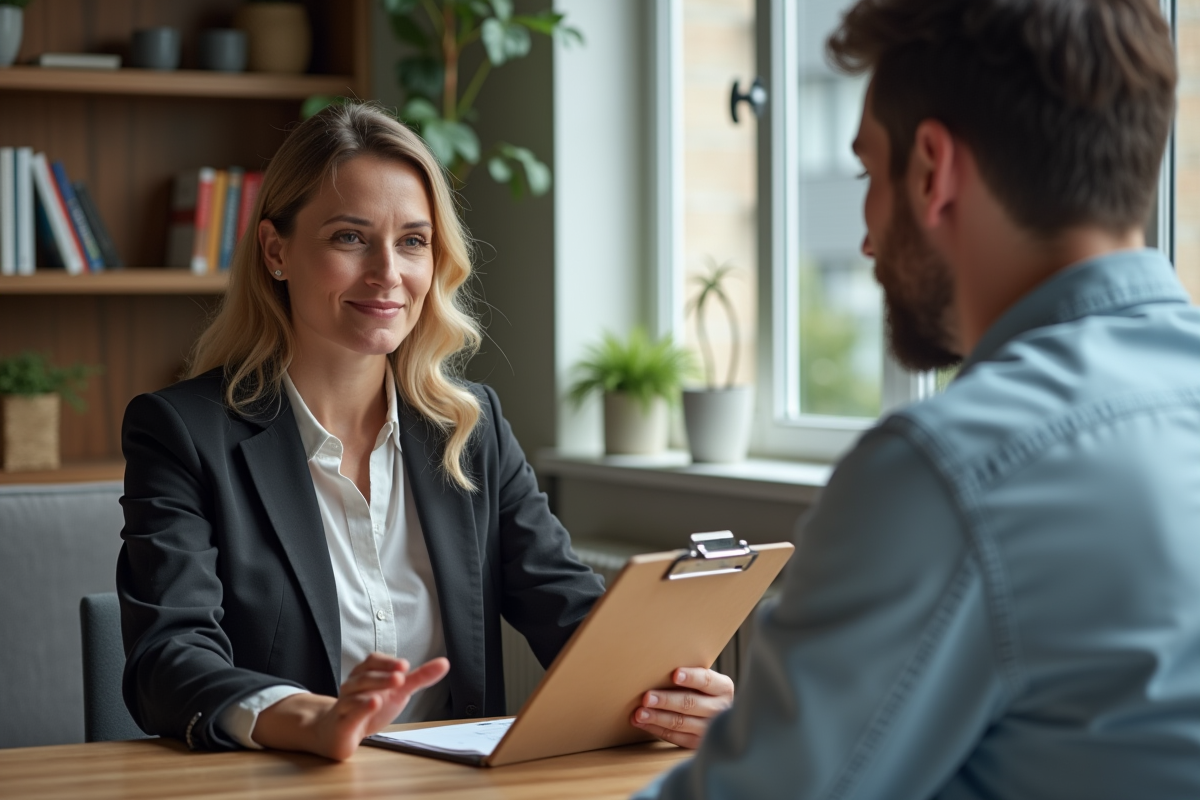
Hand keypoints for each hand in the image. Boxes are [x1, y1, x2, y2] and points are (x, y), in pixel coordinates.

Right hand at [253, 653, 449, 760]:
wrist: (337, 732)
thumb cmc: (368, 708)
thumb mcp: (397, 692)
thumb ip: (419, 678)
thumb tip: (444, 663)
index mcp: (365, 675)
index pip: (372, 661)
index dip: (387, 662)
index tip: (405, 666)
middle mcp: (352, 687)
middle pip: (363, 676)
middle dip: (381, 676)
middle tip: (400, 676)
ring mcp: (344, 705)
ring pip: (352, 695)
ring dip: (369, 692)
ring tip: (383, 694)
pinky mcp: (341, 725)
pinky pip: (348, 715)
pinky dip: (360, 710)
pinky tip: (372, 705)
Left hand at [630, 667, 733, 748]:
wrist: (713, 715)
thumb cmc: (700, 691)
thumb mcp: (702, 681)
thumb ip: (689, 676)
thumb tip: (660, 668)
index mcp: (723, 688)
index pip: (706, 680)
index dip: (691, 677)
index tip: (674, 674)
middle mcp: (720, 709)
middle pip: (691, 703)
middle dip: (666, 700)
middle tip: (647, 698)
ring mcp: (710, 729)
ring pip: (681, 722)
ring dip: (657, 717)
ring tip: (639, 713)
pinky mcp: (697, 744)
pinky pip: (675, 737)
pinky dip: (656, 729)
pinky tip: (642, 723)